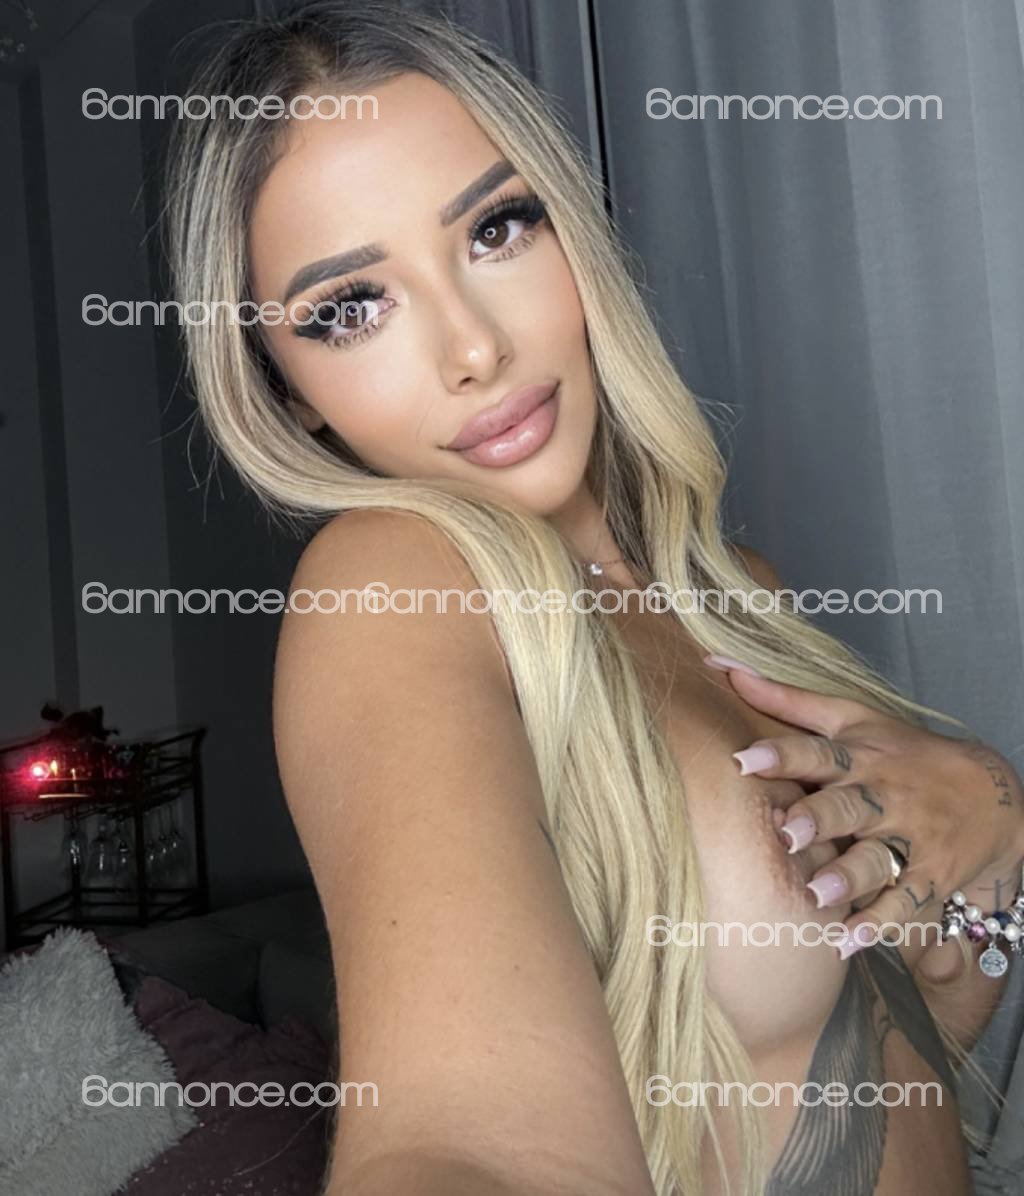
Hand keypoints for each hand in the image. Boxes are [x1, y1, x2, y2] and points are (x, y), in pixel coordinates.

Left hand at [705, 655, 1023, 955]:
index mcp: (858, 755)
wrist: (991, 792)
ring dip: (848, 877)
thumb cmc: (900, 750)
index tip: (743, 759)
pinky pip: (905, 902)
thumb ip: (784, 698)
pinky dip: (880, 925)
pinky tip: (848, 943)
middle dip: (820, 819)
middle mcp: (882, 795)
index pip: (816, 752)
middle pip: (849, 807)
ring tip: (817, 893)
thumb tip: (720, 664)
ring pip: (878, 858)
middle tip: (787, 833)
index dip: (781, 755)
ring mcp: (910, 837)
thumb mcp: (850, 717)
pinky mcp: (931, 875)